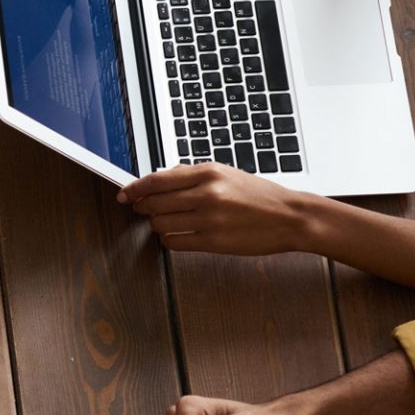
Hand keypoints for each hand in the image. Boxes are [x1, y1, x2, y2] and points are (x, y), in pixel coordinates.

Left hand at [117, 164, 312, 254]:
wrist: (289, 217)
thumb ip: (192, 174)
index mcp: (209, 172)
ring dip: (155, 223)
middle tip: (140, 208)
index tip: (125, 193)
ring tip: (163, 220)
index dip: (135, 188)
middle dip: (142, 206)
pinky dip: (168, 239)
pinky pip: (175, 242)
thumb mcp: (226, 173)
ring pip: (161, 223)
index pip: (157, 180)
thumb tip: (159, 178)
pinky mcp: (214, 242)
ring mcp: (210, 219)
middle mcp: (207, 194)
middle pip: (154, 202)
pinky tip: (175, 234)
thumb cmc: (259, 194)